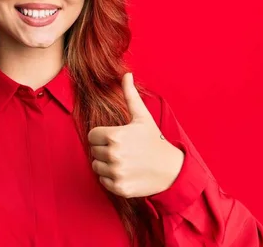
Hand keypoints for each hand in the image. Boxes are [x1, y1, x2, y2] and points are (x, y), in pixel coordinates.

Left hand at [88, 73, 183, 197]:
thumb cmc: (153, 140)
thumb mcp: (142, 117)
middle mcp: (114, 155)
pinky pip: (103, 181)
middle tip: (122, 150)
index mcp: (115, 136)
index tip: (115, 138)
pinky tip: (125, 172)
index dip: (101, 136)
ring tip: (123, 161)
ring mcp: (116, 172)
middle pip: (93, 151)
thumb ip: (130, 95)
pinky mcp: (119, 188)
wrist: (171, 169)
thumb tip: (126, 74)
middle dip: (104, 149)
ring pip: (96, 166)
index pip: (91, 136)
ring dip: (106, 164)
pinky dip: (111, 178)